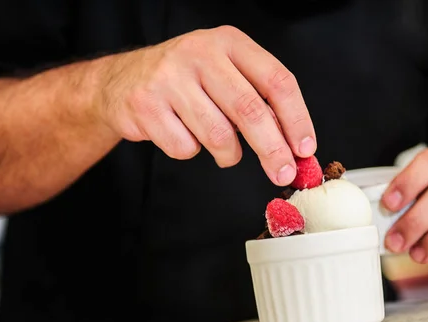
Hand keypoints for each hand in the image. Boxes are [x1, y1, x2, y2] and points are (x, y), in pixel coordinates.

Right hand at [95, 25, 315, 185]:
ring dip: (227, 154)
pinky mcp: (146, 105)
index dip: (297, 119)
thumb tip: (294, 146)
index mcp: (229, 42)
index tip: (305, 148)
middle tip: (284, 173)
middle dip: (273, 150)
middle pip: (250, 110)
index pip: (277, 81)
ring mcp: (169, 78)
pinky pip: (186, 148)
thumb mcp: (225, 74)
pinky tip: (182, 133)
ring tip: (221, 147)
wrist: (122, 80)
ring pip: (218, 136)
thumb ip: (259, 101)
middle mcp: (199, 53)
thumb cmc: (187, 81)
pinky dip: (191, 151)